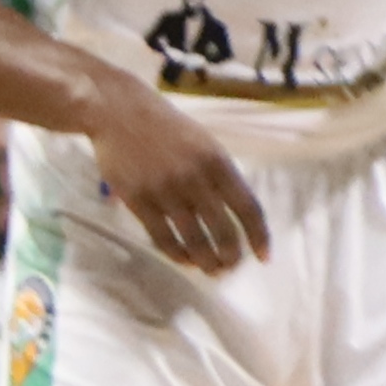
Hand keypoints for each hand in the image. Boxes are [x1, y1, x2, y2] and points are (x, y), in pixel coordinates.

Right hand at [88, 88, 269, 271]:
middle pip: (223, 229)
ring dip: (206, 260)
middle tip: (232, 266)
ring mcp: (166, 192)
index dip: (258, 235)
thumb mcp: (206, 143)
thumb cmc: (168, 128)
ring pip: (193, 238)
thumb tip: (234, 211)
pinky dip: (177, 253)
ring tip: (212, 270)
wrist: (122, 115)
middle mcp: (197, 179)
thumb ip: (220, 175)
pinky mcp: (139, 201)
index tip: (264, 256)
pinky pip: (163, 236)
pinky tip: (185, 260)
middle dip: (232, 254)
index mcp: (219, 163)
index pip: (248, 207)